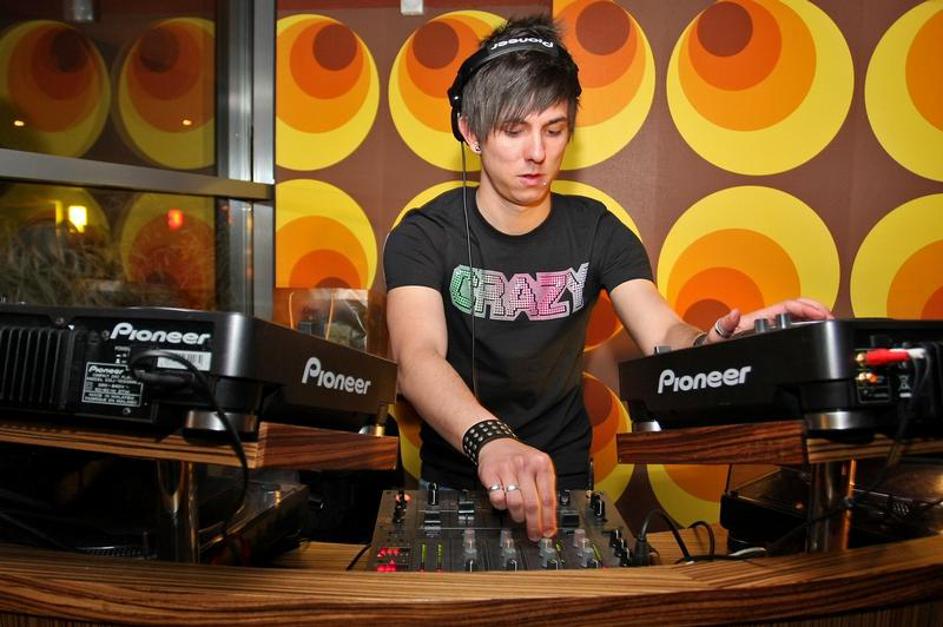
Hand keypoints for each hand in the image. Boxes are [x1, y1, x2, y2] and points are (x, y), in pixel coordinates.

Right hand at [477, 438, 556, 540]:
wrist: (496, 444)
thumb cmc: (520, 459)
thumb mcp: (538, 467)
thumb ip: (545, 489)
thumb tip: (550, 520)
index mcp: (542, 464)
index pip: (549, 498)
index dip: (549, 519)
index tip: (548, 532)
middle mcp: (526, 465)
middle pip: (533, 504)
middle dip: (534, 524)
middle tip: (534, 534)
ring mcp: (507, 469)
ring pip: (515, 503)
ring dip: (518, 516)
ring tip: (519, 517)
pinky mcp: (491, 474)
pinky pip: (497, 498)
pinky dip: (501, 506)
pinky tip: (504, 503)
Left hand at [709, 298, 833, 340]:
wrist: (714, 349)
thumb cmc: (717, 340)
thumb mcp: (718, 334)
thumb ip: (724, 324)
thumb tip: (734, 313)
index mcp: (760, 317)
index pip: (788, 307)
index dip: (805, 308)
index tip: (820, 313)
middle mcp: (769, 320)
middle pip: (799, 310)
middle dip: (818, 311)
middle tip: (833, 320)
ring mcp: (773, 328)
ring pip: (801, 319)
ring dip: (817, 319)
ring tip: (831, 326)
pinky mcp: (775, 336)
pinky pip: (796, 329)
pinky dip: (810, 329)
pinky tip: (820, 334)